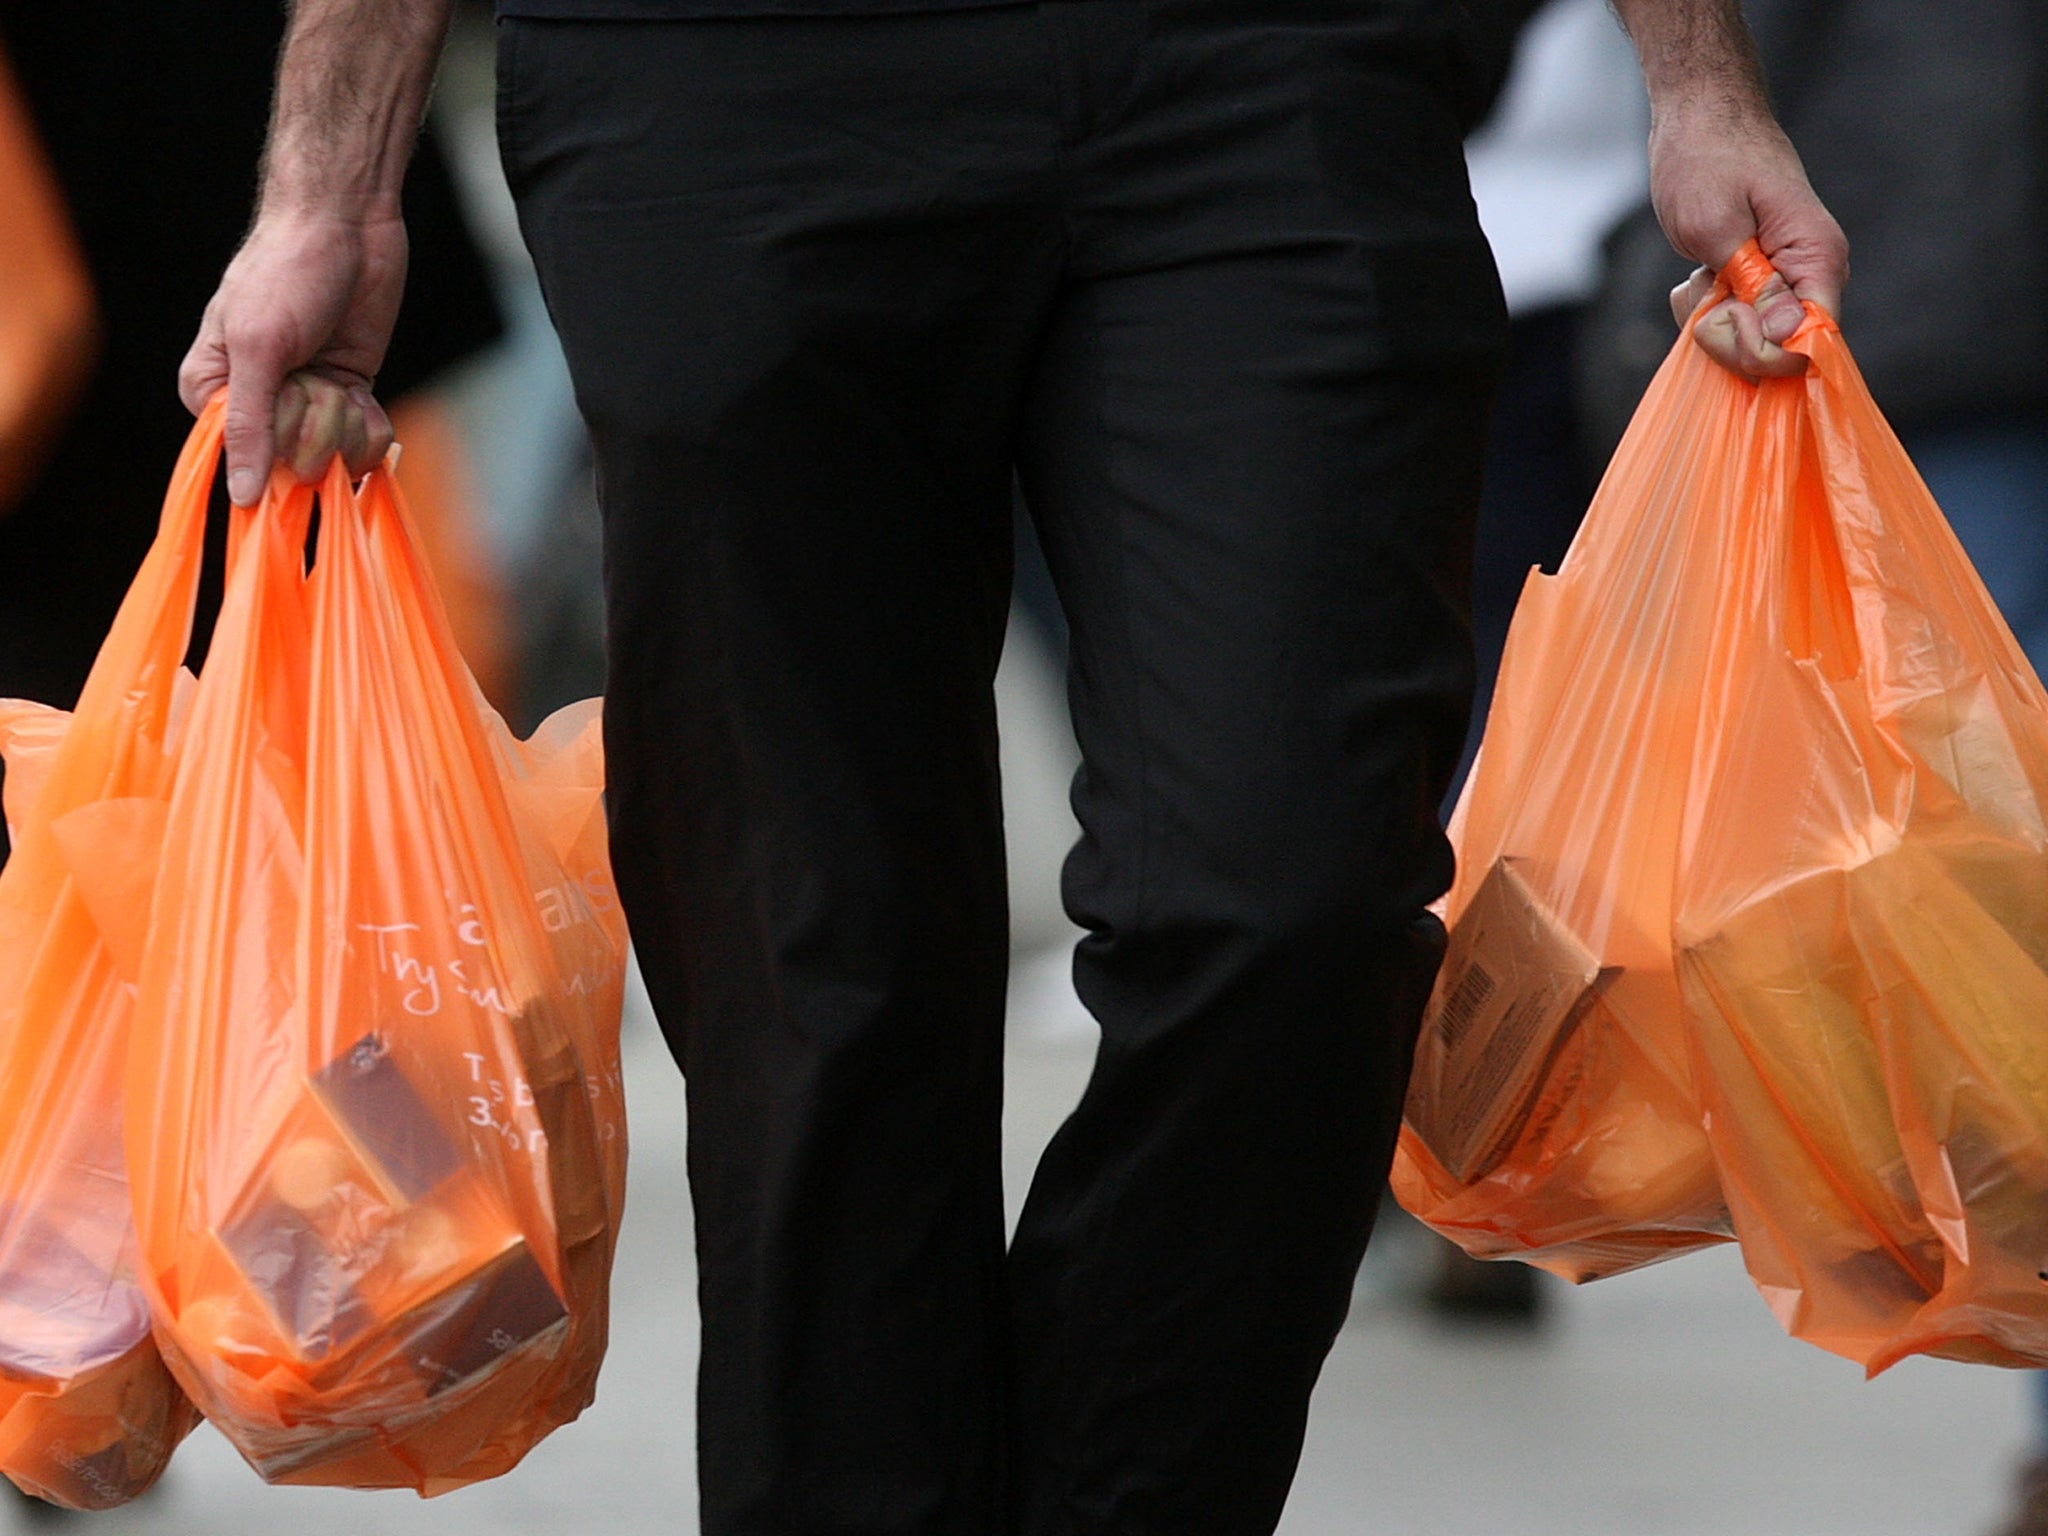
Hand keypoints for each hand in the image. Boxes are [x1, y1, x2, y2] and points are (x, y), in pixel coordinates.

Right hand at [179, 206, 406, 504]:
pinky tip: (361, 387)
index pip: (244, 462)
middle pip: (295, 464)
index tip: (287, 398)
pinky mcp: (347, 398)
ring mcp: (306, 404)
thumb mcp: (259, 349)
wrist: (346, 228)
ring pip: (335, 457)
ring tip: (334, 373)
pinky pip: (364, 444)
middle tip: (311, 372)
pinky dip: (370, 420)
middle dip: (316, 422)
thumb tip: (240, 496)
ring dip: (346, 418)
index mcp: (214, 393)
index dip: (277, 442)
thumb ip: (249, 427)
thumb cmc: (286, 273)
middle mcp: (258, 406)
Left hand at [1647, 96, 1847, 377]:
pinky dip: (1706, 310)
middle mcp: (1811, 275)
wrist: (1700, 118)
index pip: (1811, 342)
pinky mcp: (1760, 283)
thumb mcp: (1716, 227)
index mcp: (1817, 258)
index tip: (1723, 317)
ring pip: (1750, 341)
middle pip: (1777, 351)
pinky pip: (1734, 323)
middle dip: (1729, 335)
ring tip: (1702, 272)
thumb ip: (1752, 286)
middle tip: (1705, 285)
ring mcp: (1786, 281)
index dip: (1762, 351)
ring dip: (1712, 320)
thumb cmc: (1705, 161)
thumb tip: (1789, 337)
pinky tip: (1699, 276)